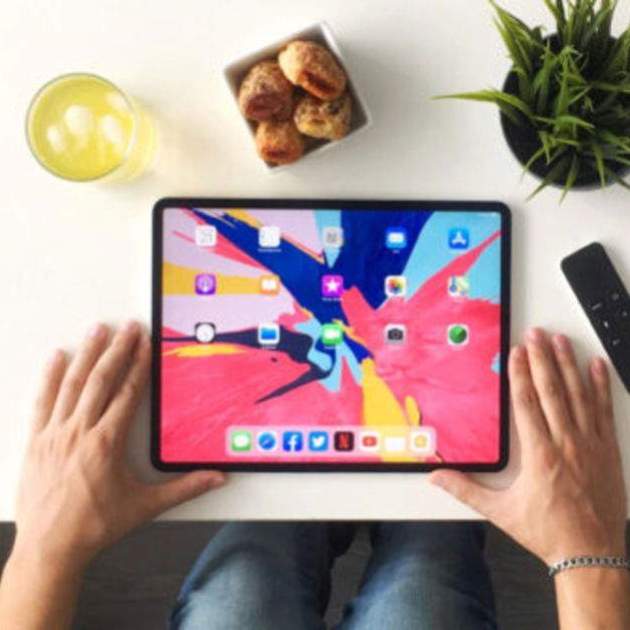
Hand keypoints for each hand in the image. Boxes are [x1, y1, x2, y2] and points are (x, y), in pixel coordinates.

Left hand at [13, 322, 224, 571]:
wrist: (49, 548)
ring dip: (87, 354)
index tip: (146, 345)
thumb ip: (184, 488)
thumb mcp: (144, 506)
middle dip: (117, 350)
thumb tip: (216, 479)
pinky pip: (43, 401)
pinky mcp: (36, 441)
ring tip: (98, 330)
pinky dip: (50, 377)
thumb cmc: (95, 526)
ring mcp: (55, 433)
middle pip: (101, 380)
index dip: (139, 366)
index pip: (128, 393)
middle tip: (128, 327)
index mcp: (106, 443)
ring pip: (72, 384)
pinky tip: (57, 357)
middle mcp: (80, 431)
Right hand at [430, 328, 626, 564]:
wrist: (591, 554)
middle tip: (537, 334)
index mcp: (539, 455)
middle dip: (543, 359)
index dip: (521, 375)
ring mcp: (590, 445)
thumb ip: (466, 490)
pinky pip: (603, 411)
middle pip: (552, 391)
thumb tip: (436, 477)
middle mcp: (566, 444)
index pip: (527, 404)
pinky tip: (596, 366)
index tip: (517, 352)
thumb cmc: (547, 532)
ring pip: (578, 395)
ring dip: (569, 365)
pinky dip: (600, 387)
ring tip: (562, 341)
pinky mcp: (607, 450)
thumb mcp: (501, 512)